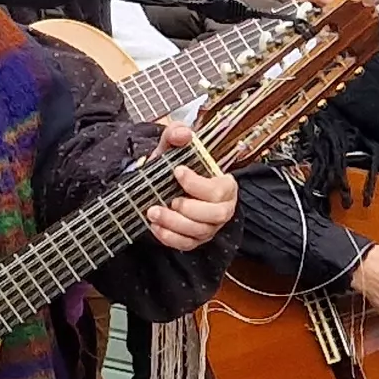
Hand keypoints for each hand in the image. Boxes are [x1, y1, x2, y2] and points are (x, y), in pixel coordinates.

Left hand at [143, 124, 236, 251]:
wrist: (159, 186)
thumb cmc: (172, 168)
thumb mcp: (172, 148)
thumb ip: (176, 135)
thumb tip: (182, 134)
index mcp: (224, 185)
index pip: (218, 189)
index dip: (197, 183)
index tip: (177, 171)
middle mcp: (222, 208)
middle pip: (216, 214)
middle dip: (189, 208)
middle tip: (169, 200)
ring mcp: (209, 227)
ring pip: (200, 232)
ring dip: (174, 223)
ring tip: (153, 212)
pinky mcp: (194, 240)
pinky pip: (186, 244)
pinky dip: (169, 237)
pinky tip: (155, 227)